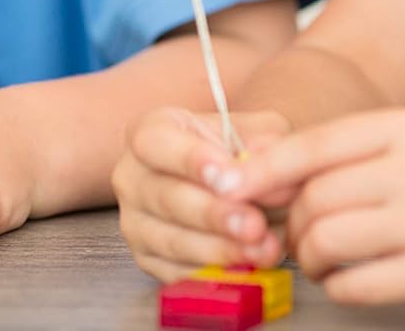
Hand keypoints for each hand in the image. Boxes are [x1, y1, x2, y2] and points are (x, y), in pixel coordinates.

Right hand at [113, 108, 292, 281]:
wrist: (228, 186)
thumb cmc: (235, 153)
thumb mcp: (255, 131)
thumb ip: (265, 145)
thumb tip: (272, 172)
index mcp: (150, 133)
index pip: (156, 142)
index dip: (189, 160)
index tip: (226, 176)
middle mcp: (133, 177)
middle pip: (165, 197)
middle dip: (213, 214)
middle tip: (253, 224)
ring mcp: (135, 221)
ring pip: (171, 240)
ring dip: (219, 249)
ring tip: (260, 249)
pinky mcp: (147, 259)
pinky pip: (177, 272)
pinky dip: (214, 273)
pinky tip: (247, 268)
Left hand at [220, 106, 404, 320]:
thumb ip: (339, 155)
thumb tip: (255, 169)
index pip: (315, 145)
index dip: (264, 169)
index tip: (230, 186)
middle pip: (316, 196)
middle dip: (294, 223)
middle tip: (299, 236)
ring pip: (328, 240)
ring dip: (309, 257)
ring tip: (321, 259)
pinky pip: (354, 283)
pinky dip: (338, 286)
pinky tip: (350, 278)